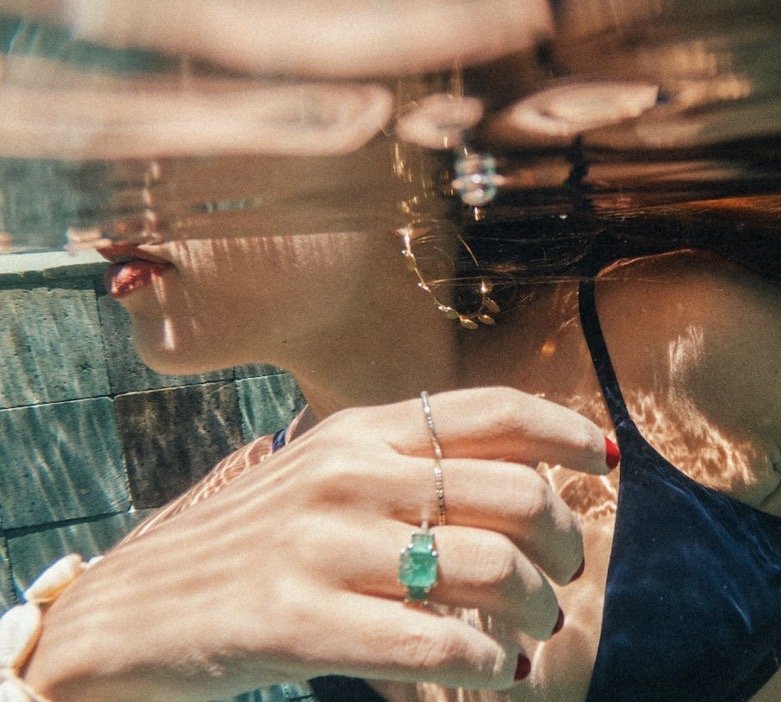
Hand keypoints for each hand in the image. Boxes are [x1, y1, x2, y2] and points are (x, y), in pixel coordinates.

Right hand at [24, 387, 614, 700]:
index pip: (489, 409)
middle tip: (563, 577)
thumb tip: (512, 472)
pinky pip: (436, 646)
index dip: (563, 430)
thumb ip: (401, 467)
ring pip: (488, 569)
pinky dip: (487, 666)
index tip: (604, 459)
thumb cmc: (247, 542)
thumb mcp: (320, 475)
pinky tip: (493, 673)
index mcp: (357, 429)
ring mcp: (319, 545)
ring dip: (536, 611)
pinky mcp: (294, 622)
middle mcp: (346, 473)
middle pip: (511, 491)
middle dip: (564, 540)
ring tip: (532, 635)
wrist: (133, 609)